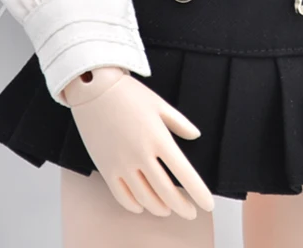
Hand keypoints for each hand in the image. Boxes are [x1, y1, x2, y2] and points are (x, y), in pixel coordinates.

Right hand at [64, 68, 214, 218]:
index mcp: (159, 138)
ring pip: (145, 198)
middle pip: (167, 192)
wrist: (94, 90)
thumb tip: (195, 135)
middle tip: (191, 212)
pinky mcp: (106, 168)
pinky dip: (134, 205)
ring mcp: (122, 164)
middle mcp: (141, 155)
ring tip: (168, 209)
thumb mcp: (159, 104)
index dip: (198, 192)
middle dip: (182, 207)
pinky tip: (141, 205)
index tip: (208, 204)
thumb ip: (179, 122)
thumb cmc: (129, 94)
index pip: (184, 173)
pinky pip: (122, 196)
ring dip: (160, 207)